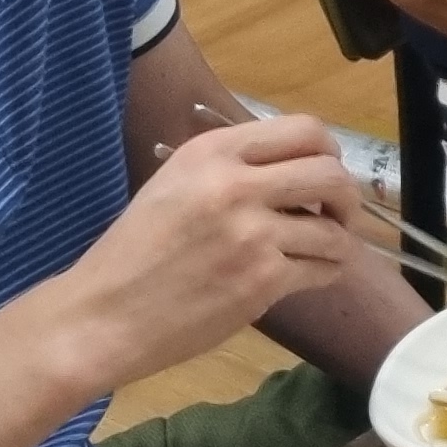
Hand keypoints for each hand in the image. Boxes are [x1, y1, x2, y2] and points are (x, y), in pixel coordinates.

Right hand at [44, 109, 360, 394]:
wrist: (100, 316)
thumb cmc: (134, 253)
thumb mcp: (175, 185)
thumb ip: (234, 168)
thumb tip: (302, 167)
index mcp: (211, 152)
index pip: (305, 129)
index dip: (329, 152)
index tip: (325, 174)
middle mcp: (234, 184)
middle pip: (330, 173)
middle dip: (345, 197)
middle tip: (336, 215)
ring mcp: (251, 233)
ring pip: (334, 228)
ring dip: (339, 241)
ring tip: (324, 251)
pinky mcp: (262, 279)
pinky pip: (323, 268)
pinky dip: (327, 272)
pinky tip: (311, 275)